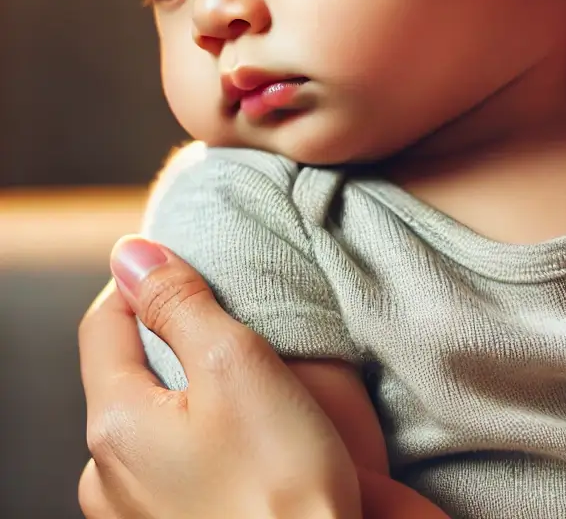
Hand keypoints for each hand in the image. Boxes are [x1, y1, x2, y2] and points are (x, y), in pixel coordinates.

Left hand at [78, 237, 359, 518]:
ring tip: (252, 387)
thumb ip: (179, 302)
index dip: (142, 281)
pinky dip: (204, 434)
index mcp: (114, 423)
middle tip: (236, 328)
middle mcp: (108, 473)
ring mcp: (135, 512)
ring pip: (153, 418)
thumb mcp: (236, 362)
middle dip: (173, 339)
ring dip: (193, 390)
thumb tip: (133, 253)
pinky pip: (174, 462)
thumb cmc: (284, 481)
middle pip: (127, 371)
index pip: (103, 322)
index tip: (188, 265)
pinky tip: (250, 438)